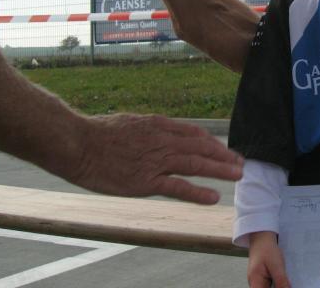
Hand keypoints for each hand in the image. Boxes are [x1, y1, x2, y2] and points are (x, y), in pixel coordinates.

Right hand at [69, 114, 242, 203]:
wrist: (78, 143)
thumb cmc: (98, 133)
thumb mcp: (131, 122)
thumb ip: (150, 128)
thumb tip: (162, 130)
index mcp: (158, 125)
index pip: (194, 133)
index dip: (212, 142)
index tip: (225, 149)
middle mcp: (162, 140)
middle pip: (201, 147)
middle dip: (223, 155)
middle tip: (241, 162)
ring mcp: (155, 161)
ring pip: (195, 164)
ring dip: (219, 169)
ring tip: (238, 175)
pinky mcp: (145, 181)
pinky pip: (177, 187)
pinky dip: (197, 192)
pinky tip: (213, 197)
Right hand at [248, 231, 290, 287]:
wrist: (262, 237)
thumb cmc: (267, 249)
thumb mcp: (277, 265)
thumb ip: (281, 281)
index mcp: (255, 282)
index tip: (284, 286)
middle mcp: (254, 283)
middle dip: (278, 287)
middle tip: (287, 283)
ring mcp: (258, 280)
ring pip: (269, 287)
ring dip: (278, 285)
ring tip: (285, 279)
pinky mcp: (262, 277)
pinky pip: (270, 284)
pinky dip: (277, 283)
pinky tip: (283, 279)